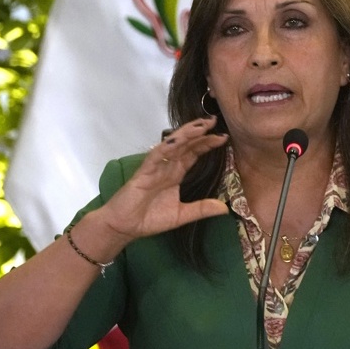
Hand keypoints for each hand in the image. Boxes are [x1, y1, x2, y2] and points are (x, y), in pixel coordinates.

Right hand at [98, 117, 229, 240]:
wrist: (124, 227)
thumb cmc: (150, 219)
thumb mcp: (182, 215)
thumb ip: (202, 209)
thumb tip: (225, 208)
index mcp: (176, 173)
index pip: (194, 153)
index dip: (207, 144)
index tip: (223, 138)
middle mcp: (167, 166)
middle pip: (186, 144)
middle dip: (200, 132)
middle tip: (215, 121)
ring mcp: (155, 167)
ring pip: (172, 145)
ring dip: (186, 134)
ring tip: (201, 125)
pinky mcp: (144, 172)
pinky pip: (156, 156)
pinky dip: (166, 147)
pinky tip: (177, 139)